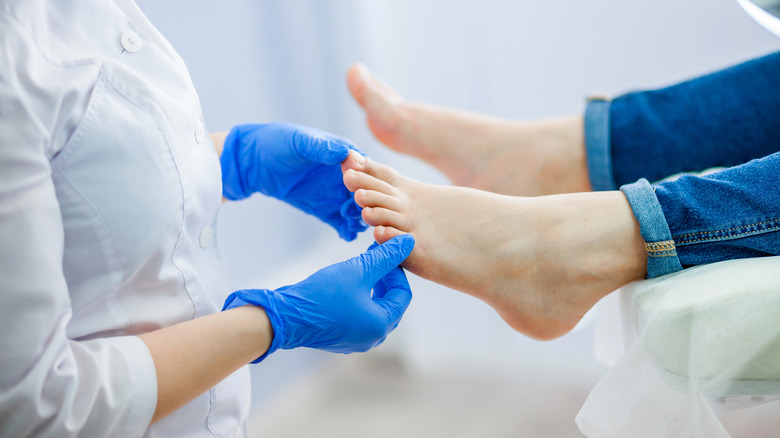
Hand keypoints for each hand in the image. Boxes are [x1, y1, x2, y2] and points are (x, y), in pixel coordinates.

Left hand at [220, 122, 367, 240]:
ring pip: (357, 209)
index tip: (363, 190)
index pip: (366, 169)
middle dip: (368, 204)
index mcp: (344, 155)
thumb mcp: (299, 142)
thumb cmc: (277, 143)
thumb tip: (344, 152)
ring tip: (356, 225)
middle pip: (367, 192)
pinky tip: (347, 236)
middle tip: (361, 212)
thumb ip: (321, 147)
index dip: (369, 180)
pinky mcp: (325, 209)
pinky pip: (341, 222)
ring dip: (359, 218)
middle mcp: (345, 176)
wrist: (255, 162)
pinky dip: (347, 230)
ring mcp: (336, 194)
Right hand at [223, 234, 414, 361]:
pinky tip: (346, 282)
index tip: (384, 252)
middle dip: (385, 278)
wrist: (285, 317)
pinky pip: (358, 315)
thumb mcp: (358, 270)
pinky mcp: (340, 337)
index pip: (403, 294)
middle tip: (375, 256)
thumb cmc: (323, 293)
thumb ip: (385, 256)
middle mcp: (372, 337)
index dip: (397, 270)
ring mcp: (355, 340)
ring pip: (373, 308)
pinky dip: (359, 297)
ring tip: (361, 265)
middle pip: (390, 303)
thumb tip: (408, 242)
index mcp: (380, 325)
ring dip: (372, 286)